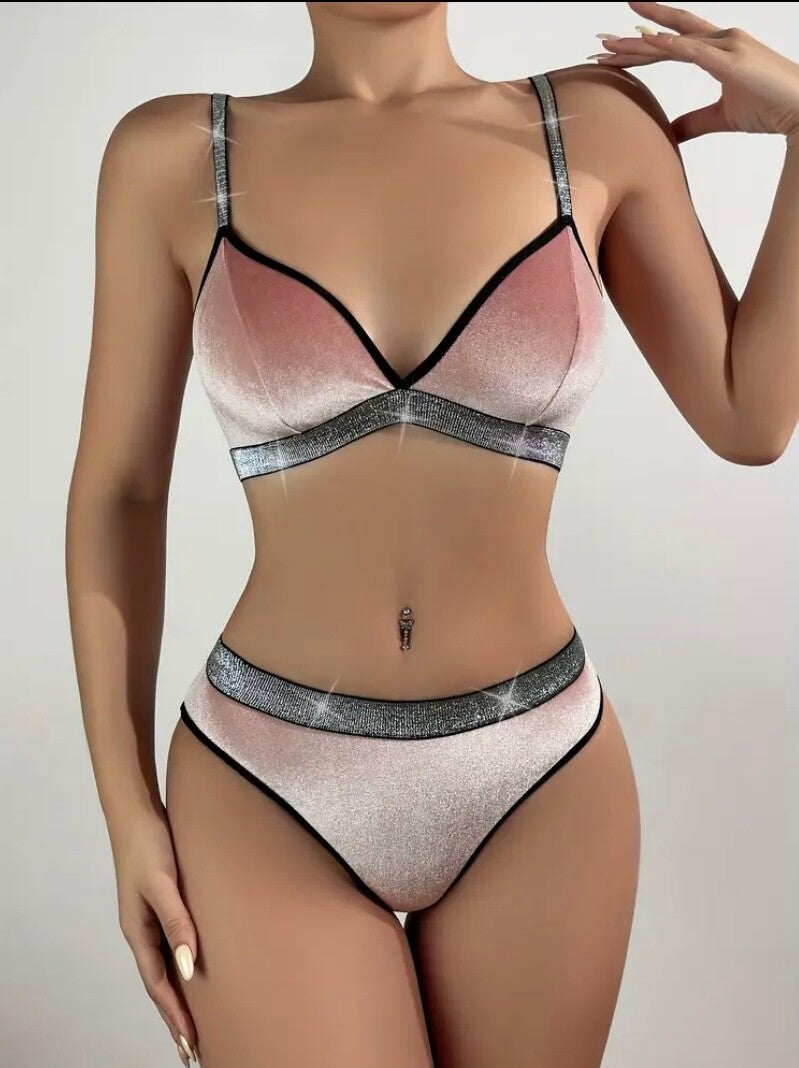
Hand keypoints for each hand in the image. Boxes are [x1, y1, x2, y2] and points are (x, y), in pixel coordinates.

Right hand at [112, 808, 198, 1064]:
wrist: (137, 813)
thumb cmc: (148, 846)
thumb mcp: (163, 884)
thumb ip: (177, 923)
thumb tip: (190, 966)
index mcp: (138, 932)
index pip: (158, 985)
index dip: (174, 1016)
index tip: (190, 1044)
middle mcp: (142, 931)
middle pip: (160, 984)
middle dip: (175, 1016)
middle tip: (193, 1049)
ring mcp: (150, 919)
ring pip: (166, 967)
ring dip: (179, 995)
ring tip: (196, 1022)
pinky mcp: (160, 905)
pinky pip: (171, 946)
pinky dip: (182, 967)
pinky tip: (195, 972)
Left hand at [591, 1, 798, 142]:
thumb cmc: (769, 109)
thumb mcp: (721, 117)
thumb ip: (693, 122)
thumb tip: (667, 133)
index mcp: (719, 49)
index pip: (673, 44)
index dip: (644, 45)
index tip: (616, 48)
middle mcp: (721, 40)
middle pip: (668, 36)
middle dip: (632, 39)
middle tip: (600, 42)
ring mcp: (726, 45)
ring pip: (672, 40)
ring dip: (638, 43)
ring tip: (608, 44)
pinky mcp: (730, 58)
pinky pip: (690, 50)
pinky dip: (666, 46)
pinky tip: (643, 44)